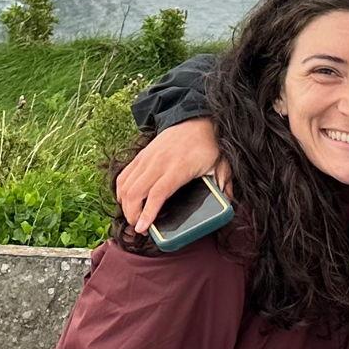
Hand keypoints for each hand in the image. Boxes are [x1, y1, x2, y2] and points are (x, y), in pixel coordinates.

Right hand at [114, 119, 228, 233]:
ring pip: (126, 184)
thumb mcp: (221, 166)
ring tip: (132, 217)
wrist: (196, 121)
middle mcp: (159, 162)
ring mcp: (147, 157)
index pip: (157, 193)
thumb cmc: (208, 146)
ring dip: (124, 204)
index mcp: (179, 168)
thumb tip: (228, 203)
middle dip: (132, 213)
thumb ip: (224, 185)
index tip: (142, 228)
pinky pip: (124, 175)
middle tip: (138, 227)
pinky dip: (121, 190)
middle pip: (136, 191)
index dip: (148, 212)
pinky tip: (125, 200)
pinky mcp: (141, 155)